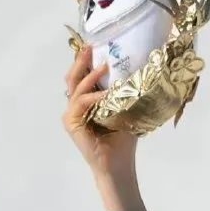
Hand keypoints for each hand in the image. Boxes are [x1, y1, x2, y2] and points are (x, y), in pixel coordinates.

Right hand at [61, 45, 138, 183]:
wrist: (118, 165)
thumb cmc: (123, 142)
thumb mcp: (125, 111)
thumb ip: (125, 94)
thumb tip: (138, 71)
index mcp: (86, 102)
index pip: (83, 77)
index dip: (87, 61)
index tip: (98, 45)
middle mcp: (75, 106)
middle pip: (74, 77)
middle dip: (82, 60)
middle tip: (92, 46)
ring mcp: (71, 114)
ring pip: (76, 86)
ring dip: (89, 74)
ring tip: (104, 65)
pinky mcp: (71, 123)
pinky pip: (81, 102)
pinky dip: (93, 96)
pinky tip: (106, 93)